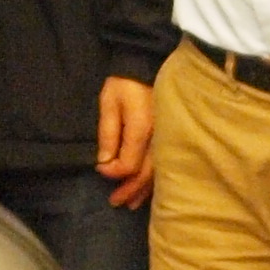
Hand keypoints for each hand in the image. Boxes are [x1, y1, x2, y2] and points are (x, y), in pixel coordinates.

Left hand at [96, 76, 155, 208]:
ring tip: (132, 204)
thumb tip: (104, 162)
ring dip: (144, 190)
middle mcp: (158, 138)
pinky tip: (149, 188)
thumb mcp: (109, 104)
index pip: (128, 164)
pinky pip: (164, 165)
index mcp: (141, 129)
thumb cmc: (124, 84)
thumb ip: (108, 134)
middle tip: (115, 202)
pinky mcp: (170, 137)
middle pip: (145, 174)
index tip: (100, 169)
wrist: (146, 66)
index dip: (113, 172)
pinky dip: (155, 180)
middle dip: (129, 190)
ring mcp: (167, 139)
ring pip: (157, 173)